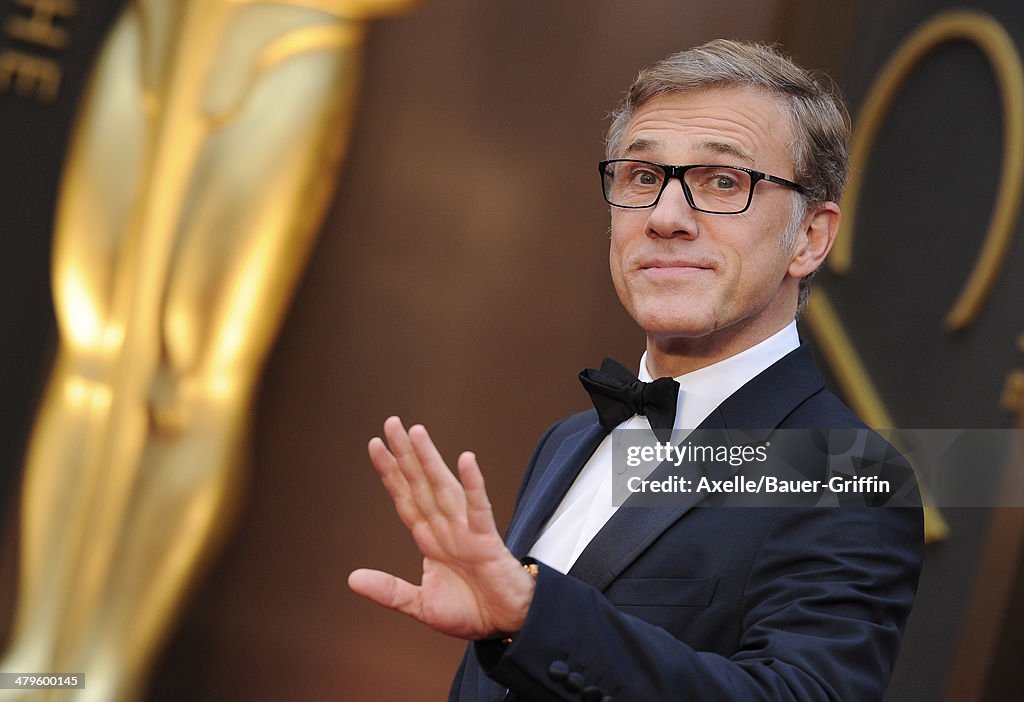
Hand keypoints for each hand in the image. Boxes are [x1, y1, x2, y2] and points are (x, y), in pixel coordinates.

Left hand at [348, 416, 535, 639]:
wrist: (507, 625)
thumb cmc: (470, 611)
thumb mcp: (421, 605)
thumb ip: (389, 591)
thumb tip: (352, 578)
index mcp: (430, 539)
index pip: (405, 497)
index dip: (390, 472)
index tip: (376, 445)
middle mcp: (445, 528)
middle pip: (420, 484)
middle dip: (405, 454)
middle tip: (391, 423)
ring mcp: (466, 531)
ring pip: (444, 488)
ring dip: (430, 460)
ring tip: (417, 432)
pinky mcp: (487, 541)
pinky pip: (478, 509)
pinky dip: (473, 485)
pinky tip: (466, 461)